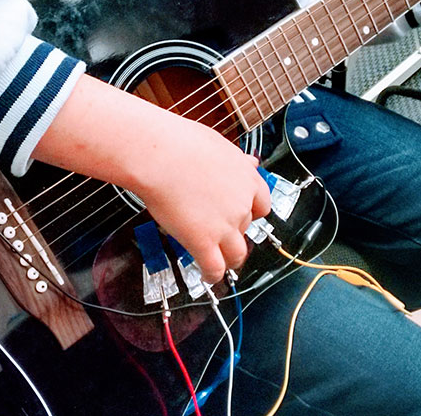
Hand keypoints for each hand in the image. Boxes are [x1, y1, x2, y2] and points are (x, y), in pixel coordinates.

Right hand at [35, 74, 270, 282]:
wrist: (158, 155)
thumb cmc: (180, 143)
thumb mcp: (219, 145)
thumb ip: (237, 160)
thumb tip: (252, 162)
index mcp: (248, 179)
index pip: (262, 206)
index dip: (252, 213)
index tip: (243, 216)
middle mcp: (241, 205)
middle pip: (246, 229)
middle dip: (234, 233)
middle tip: (219, 234)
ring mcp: (224, 226)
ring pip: (236, 254)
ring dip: (229, 260)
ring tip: (220, 263)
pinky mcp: (203, 242)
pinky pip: (214, 268)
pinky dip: (212, 275)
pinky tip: (207, 277)